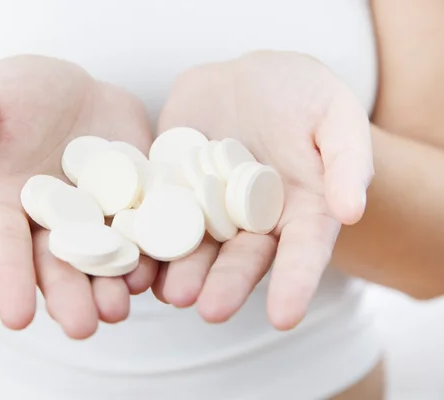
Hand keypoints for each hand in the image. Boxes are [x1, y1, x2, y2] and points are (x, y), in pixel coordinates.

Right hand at [0, 55, 157, 337]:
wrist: (76, 93)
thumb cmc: (20, 92)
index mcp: (6, 204)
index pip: (3, 245)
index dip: (8, 279)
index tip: (15, 317)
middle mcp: (50, 223)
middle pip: (58, 265)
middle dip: (69, 297)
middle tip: (82, 327)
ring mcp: (95, 218)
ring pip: (102, 260)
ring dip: (112, 287)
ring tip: (120, 309)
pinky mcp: (133, 204)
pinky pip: (143, 233)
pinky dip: (150, 254)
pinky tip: (157, 273)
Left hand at [152, 51, 373, 329]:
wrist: (246, 78)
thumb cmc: (302, 95)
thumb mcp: (336, 114)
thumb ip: (348, 160)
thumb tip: (352, 211)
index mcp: (300, 212)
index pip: (303, 253)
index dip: (295, 284)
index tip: (284, 317)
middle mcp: (253, 222)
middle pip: (241, 259)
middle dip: (226, 285)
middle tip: (210, 310)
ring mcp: (209, 211)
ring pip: (197, 248)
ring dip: (183, 272)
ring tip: (170, 292)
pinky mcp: (174, 193)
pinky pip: (161, 218)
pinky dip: (149, 240)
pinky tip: (137, 260)